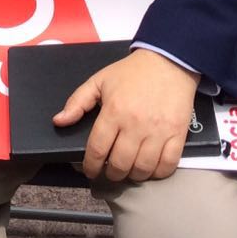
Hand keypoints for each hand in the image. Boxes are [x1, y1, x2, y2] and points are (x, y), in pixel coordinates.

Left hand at [54, 48, 202, 181]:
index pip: (97, 149)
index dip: (90, 166)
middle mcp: (135, 125)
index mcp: (113, 111)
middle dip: (112, 174)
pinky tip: (150, 168)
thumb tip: (59, 121)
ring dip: (133, 176)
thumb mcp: (99, 80)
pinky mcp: (178, 134)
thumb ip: (77, 101)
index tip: (90, 171)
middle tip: (110, 171)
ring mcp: (158, 131)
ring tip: (129, 170)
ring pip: (143, 169)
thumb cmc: (132, 72)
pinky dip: (158, 173)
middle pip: (120, 164)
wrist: (168, 61)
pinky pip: (168, 165)